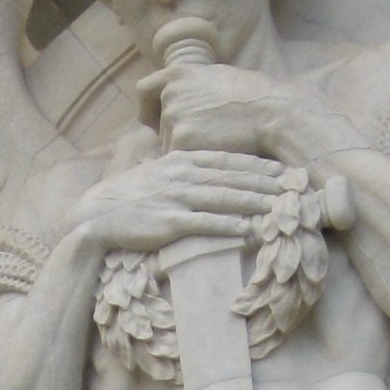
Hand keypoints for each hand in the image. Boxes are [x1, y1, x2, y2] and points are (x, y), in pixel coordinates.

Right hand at [71, 151, 280, 255]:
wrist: (95, 217)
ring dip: (256, 203)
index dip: (258, 165)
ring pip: (225, 198)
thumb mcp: (156, 173)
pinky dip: (229, 226)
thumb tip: (205, 171)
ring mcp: (177, 198)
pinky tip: (249, 229)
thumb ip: (183, 169)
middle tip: (294, 188)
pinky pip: (205, 224)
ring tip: (281, 208)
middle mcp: (183, 175)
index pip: (228, 160)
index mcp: (182, 161)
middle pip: (234, 177)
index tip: (283, 170)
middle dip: (267, 183)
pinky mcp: (170, 223)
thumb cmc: (128, 198)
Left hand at [141, 60, 309, 161]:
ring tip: (217, 142)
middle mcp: (170, 92)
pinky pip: (177, 159)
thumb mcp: (215, 78)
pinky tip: (213, 154)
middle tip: (204, 138)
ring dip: (186, 149)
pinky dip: (192, 161)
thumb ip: (189, 88)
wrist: (271, 111)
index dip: (149, 108)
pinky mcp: (181, 140)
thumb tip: (173, 104)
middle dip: (174, 134)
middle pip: (158, 124)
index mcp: (177, 72)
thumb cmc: (252, 98)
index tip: (155, 121)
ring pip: (167, 144)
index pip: (144, 91)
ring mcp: (173, 116)